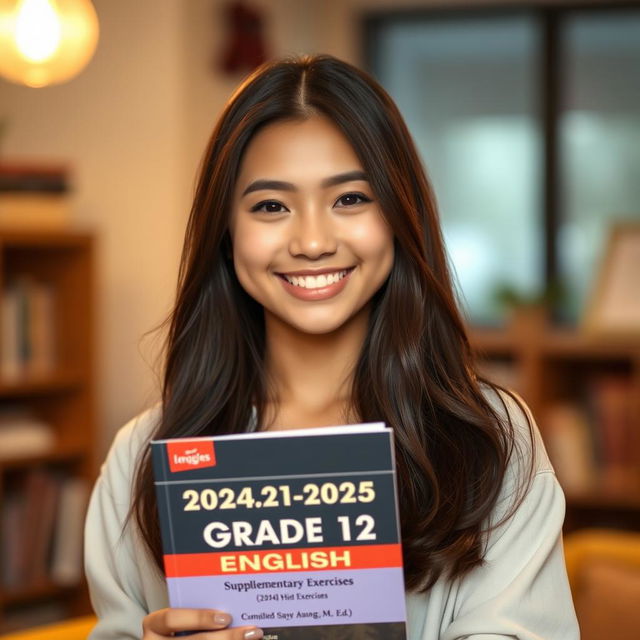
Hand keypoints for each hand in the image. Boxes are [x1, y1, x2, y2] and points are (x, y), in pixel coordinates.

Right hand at [142, 608, 262, 638]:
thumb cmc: (178, 631)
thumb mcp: (180, 622)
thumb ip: (197, 616)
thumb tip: (232, 610)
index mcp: (154, 627)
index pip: (171, 619)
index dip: (199, 617)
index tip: (226, 618)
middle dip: (226, 638)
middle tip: (251, 632)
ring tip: (251, 639)